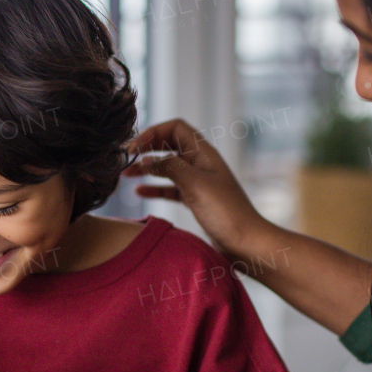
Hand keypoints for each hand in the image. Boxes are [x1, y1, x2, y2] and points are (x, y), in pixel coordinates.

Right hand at [124, 119, 270, 261]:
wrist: (246, 243)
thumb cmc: (226, 212)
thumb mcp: (195, 185)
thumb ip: (170, 167)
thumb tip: (146, 158)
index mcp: (204, 153)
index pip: (175, 128)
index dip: (153, 132)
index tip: (135, 147)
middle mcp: (200, 163)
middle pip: (169, 145)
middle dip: (147, 148)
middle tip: (125, 157)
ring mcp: (198, 182)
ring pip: (167, 167)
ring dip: (147, 168)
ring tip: (125, 174)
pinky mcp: (195, 199)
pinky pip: (170, 188)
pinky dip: (155, 187)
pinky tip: (140, 192)